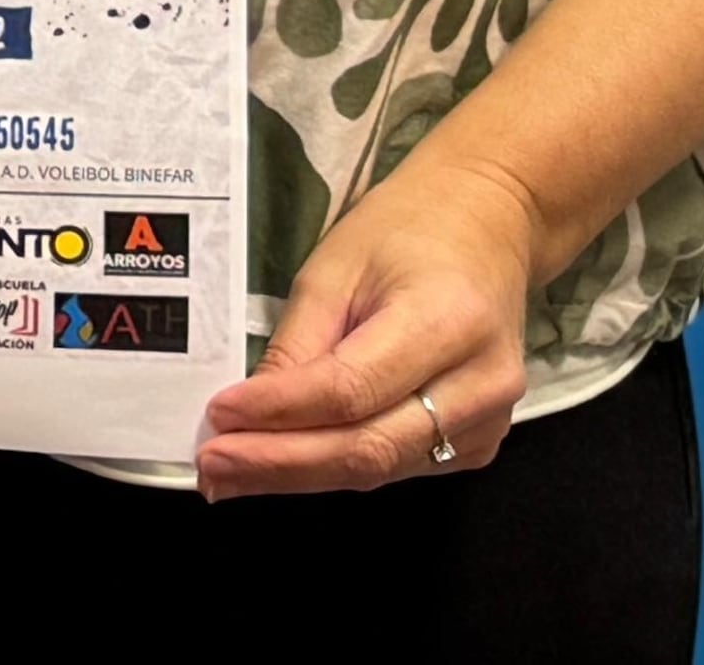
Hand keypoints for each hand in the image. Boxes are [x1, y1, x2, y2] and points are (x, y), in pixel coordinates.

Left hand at [194, 153, 533, 498]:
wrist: (486, 228)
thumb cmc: (405, 234)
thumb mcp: (336, 267)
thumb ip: (299, 342)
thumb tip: (247, 409)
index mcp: (448, 321)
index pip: (351, 390)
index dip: (280, 410)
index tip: (217, 417)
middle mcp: (481, 383)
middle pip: (370, 446)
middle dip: (282, 463)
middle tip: (213, 470)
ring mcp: (490, 421)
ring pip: (382, 468)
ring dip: (301, 475)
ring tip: (233, 475)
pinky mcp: (481, 443)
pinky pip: (399, 466)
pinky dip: (338, 467)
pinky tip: (287, 463)